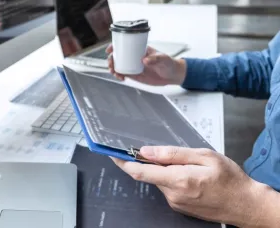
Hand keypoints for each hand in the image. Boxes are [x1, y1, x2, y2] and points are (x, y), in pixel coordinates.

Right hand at [106, 44, 186, 85]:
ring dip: (113, 68)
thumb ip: (155, 59)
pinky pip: (123, 74)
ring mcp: (133, 66)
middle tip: (111, 64)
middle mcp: (134, 57)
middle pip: (118, 56)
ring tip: (114, 73)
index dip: (114, 46)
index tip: (110, 50)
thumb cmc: (169, 63)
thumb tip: (144, 60)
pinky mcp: (135, 74)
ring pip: (119, 65)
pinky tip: (120, 77)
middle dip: (111, 59)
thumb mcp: (163, 59)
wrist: (172, 75)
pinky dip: (119, 75)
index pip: (124, 45)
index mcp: (139, 49)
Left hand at [112, 146, 270, 226]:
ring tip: (188, 165)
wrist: (246, 204)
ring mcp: (175, 203)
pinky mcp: (179, 206)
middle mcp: (173, 195)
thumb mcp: (204, 156)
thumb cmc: (230, 179)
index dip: (123, 162)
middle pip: (149, 174)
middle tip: (164, 151)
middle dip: (152, 161)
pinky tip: (190, 175)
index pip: (140, 172)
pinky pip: (167, 187)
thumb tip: (147, 151)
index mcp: (178, 180)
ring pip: (159, 180)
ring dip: (164, 170)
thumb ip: (173, 154)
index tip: (112, 153)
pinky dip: (171, 178)